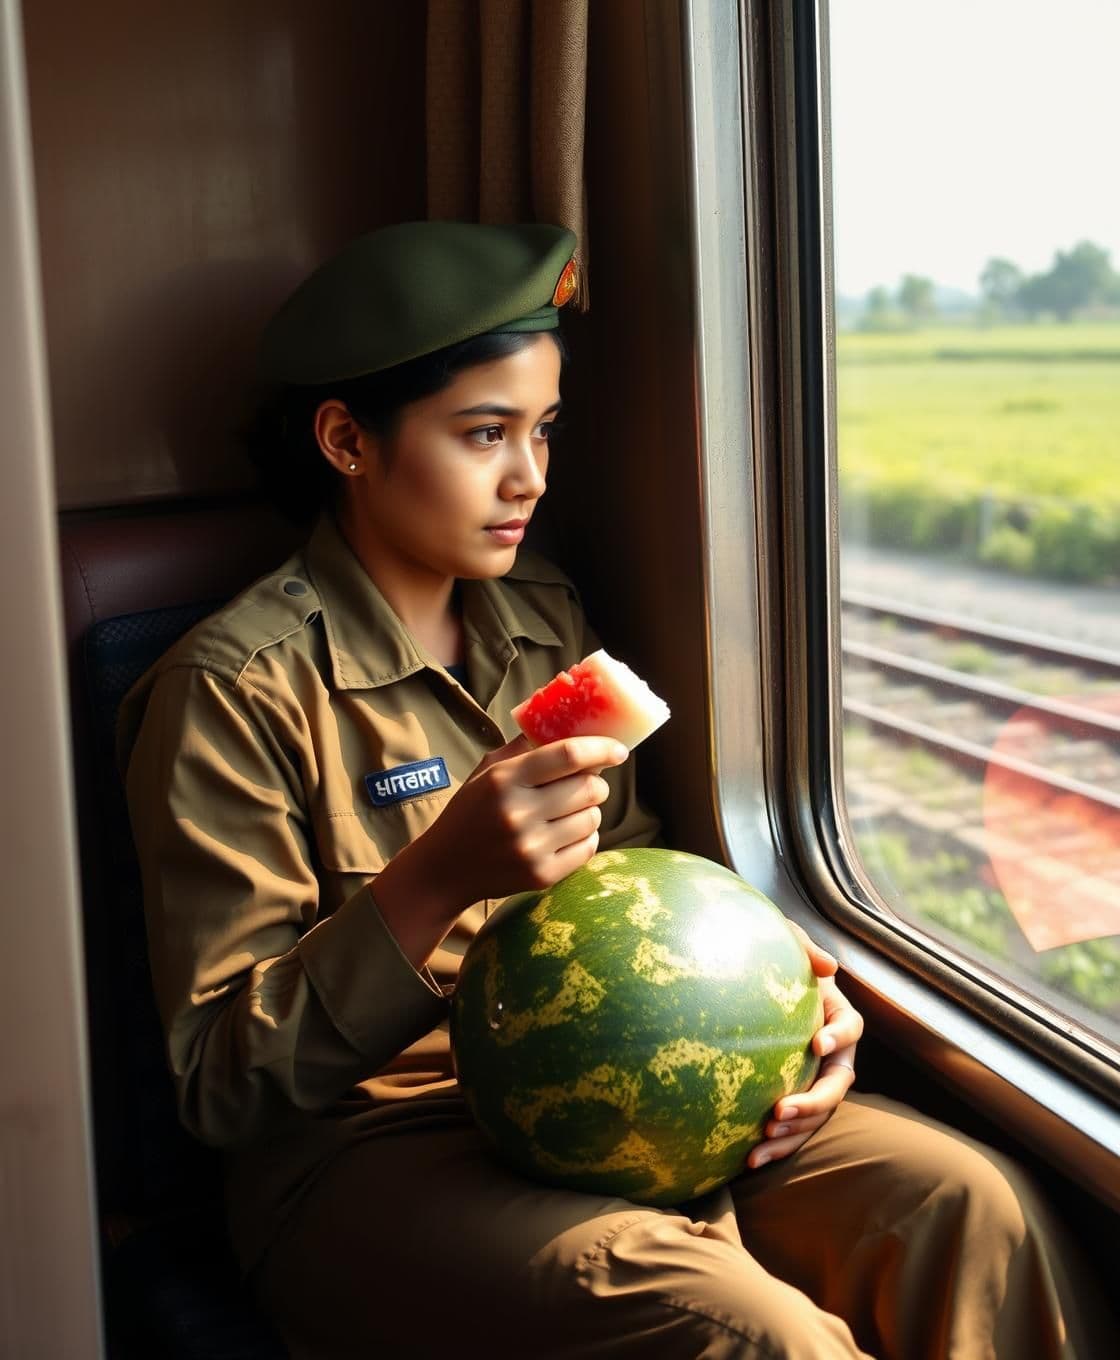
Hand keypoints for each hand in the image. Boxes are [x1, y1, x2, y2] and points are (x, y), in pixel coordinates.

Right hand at [415, 732, 628, 908]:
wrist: (446, 868)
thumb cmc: (471, 811)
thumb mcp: (488, 771)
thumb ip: (525, 747)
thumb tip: (568, 723)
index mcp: (505, 779)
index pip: (568, 755)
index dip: (601, 749)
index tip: (618, 750)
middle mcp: (519, 813)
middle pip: (589, 788)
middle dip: (596, 783)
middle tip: (587, 784)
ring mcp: (532, 847)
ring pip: (593, 818)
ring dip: (589, 810)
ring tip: (568, 812)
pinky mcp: (542, 874)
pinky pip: (589, 847)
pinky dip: (585, 837)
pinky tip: (565, 834)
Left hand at [745, 922, 862, 1168]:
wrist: (749, 988)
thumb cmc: (772, 961)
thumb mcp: (786, 941)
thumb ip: (802, 946)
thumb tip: (827, 965)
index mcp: (837, 1016)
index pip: (851, 1027)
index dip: (839, 1036)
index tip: (817, 1043)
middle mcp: (834, 1055)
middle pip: (836, 1085)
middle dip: (812, 1102)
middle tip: (779, 1109)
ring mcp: (815, 1081)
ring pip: (817, 1117)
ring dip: (793, 1134)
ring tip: (762, 1143)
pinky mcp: (793, 1101)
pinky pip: (792, 1131)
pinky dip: (775, 1147)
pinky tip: (746, 1160)